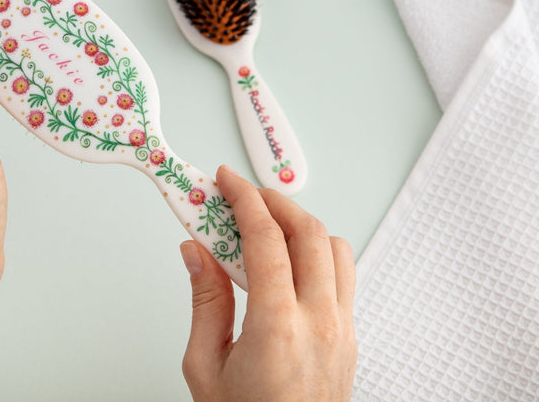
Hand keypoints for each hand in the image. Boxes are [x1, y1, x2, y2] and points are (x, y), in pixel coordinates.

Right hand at [179, 166, 356, 401]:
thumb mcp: (206, 368)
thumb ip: (205, 301)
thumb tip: (196, 252)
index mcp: (278, 328)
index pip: (265, 238)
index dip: (243, 199)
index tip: (226, 181)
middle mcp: (321, 322)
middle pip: (309, 231)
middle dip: (274, 200)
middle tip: (244, 194)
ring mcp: (343, 329)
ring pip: (335, 247)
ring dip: (301, 224)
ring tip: (268, 224)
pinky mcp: (351, 337)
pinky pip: (343, 275)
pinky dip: (318, 251)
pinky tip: (291, 260)